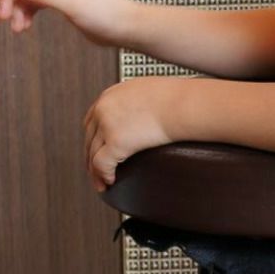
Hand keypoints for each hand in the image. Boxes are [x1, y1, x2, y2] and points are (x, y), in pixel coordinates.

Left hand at [83, 76, 182, 191]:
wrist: (184, 104)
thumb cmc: (177, 98)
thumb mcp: (147, 91)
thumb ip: (135, 101)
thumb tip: (141, 113)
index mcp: (110, 95)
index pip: (92, 120)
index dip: (93, 138)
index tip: (95, 149)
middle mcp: (104, 108)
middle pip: (89, 138)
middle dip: (91, 156)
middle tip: (96, 170)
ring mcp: (107, 125)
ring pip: (92, 154)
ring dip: (96, 171)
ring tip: (102, 181)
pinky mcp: (115, 142)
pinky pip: (102, 165)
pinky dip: (104, 175)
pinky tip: (110, 181)